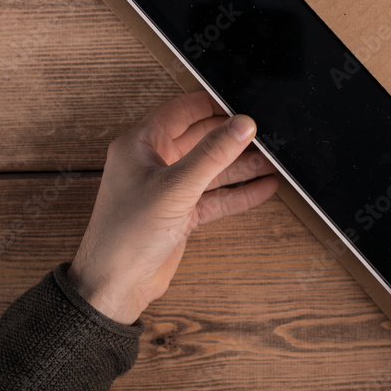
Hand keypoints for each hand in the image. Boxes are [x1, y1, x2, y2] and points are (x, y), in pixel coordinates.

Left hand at [67, 91, 278, 323]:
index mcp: (140, 144)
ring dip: (241, 166)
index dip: (212, 105)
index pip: (182, 111)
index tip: (242, 104)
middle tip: (265, 134)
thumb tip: (242, 125)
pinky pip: (215, 196)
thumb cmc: (126, 234)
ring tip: (274, 161)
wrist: (116, 285)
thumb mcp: (175, 187)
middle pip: (201, 140)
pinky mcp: (181, 213)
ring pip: (212, 169)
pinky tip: (264, 187)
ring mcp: (169, 189)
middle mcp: (154, 163)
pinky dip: (238, 192)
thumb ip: (212, 154)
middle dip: (233, 138)